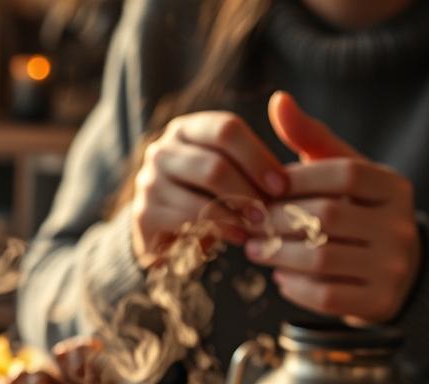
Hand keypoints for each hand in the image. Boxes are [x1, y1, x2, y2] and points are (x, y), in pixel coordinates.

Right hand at [131, 111, 286, 264]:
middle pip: (214, 166)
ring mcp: (149, 182)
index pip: (225, 129)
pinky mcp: (144, 214)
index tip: (282, 185)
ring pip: (201, 197)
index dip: (258, 157)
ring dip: (237, 215)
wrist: (173, 234)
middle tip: (271, 211)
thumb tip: (284, 101)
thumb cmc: (215, 194)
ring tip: (258, 225)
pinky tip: (238, 236)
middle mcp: (162, 150)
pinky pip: (188, 223)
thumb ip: (256, 144)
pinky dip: (220, 230)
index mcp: (187, 129)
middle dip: (249, 191)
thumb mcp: (235, 167)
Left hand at [246, 91, 420, 323]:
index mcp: (393, 187)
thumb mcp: (342, 171)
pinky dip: (294, 286)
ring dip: (278, 255)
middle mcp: (401, 224)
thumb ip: (310, 138)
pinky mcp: (380, 302)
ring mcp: (394, 266)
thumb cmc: (356, 211)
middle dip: (277, 221)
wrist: (396, 272)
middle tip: (247, 223)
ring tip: (255, 249)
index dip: (298, 180)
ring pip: (322, 259)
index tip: (265, 187)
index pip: (344, 174)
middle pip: (328, 218)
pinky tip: (280, 276)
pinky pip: (326, 295)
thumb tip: (279, 100)